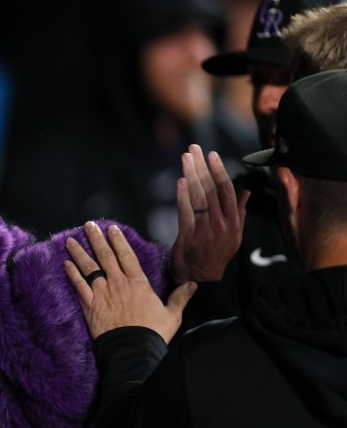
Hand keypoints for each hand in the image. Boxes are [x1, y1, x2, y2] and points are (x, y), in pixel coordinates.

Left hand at [64, 221, 195, 343]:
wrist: (133, 350)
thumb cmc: (154, 332)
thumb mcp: (172, 314)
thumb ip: (180, 297)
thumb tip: (193, 285)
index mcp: (138, 282)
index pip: (126, 255)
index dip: (118, 241)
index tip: (111, 229)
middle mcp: (118, 283)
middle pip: (105, 256)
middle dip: (96, 239)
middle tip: (88, 225)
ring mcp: (102, 293)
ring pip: (88, 267)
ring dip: (79, 252)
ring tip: (70, 240)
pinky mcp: (90, 305)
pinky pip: (78, 285)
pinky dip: (71, 273)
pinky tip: (65, 263)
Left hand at [171, 145, 249, 283]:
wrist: (203, 279)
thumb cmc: (217, 255)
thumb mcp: (235, 236)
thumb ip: (240, 213)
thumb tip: (247, 191)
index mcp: (233, 221)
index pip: (226, 190)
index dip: (218, 171)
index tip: (211, 155)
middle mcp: (221, 223)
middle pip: (210, 189)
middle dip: (201, 166)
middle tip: (194, 148)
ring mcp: (205, 229)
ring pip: (198, 196)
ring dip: (190, 174)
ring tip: (185, 157)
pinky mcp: (189, 236)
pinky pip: (185, 212)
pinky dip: (182, 195)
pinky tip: (180, 181)